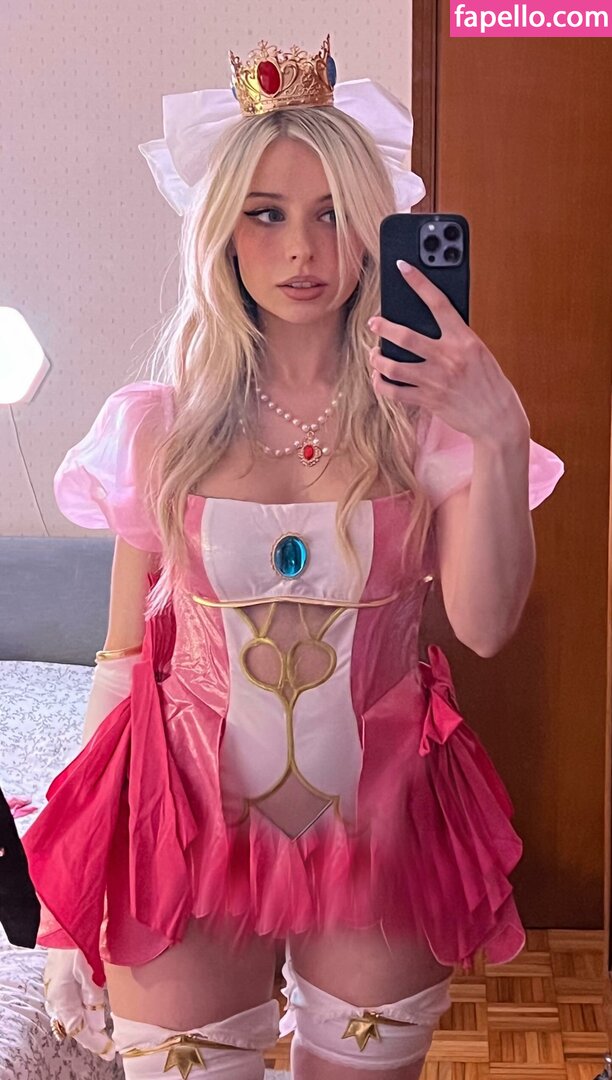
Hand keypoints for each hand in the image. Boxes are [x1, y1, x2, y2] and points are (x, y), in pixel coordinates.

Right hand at [43, 947, 116, 1059]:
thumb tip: (97, 1021)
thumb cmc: (75, 944)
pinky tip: (93, 1011)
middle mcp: (58, 999)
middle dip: (92, 1035)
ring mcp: (58, 990)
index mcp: (62, 998)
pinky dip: (84, 1010)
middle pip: (77, 1025)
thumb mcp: (87, 970)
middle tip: (109, 1046)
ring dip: (89, 1023)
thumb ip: (92, 995)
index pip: (79, 1029)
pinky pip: (73, 1003)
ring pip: (75, 1014)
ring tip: (103, 1032)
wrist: (64, 924)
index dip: (94, 1042)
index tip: (109, 1050)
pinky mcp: (61, 982)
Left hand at [368, 261, 529, 444]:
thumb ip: (455, 339)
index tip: (403, 267)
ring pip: (393, 367)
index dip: (419, 282)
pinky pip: (394, 392)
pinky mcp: (428, 401)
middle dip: (383, 327)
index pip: (439, 303)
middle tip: (373, 322)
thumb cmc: (488, 382)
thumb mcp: (478, 352)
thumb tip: (426, 326)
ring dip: (377, 359)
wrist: (497, 418)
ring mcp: (436, 381)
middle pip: (405, 337)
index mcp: (464, 340)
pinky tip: (379, 378)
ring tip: (374, 354)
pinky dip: (381, 384)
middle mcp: (448, 359)